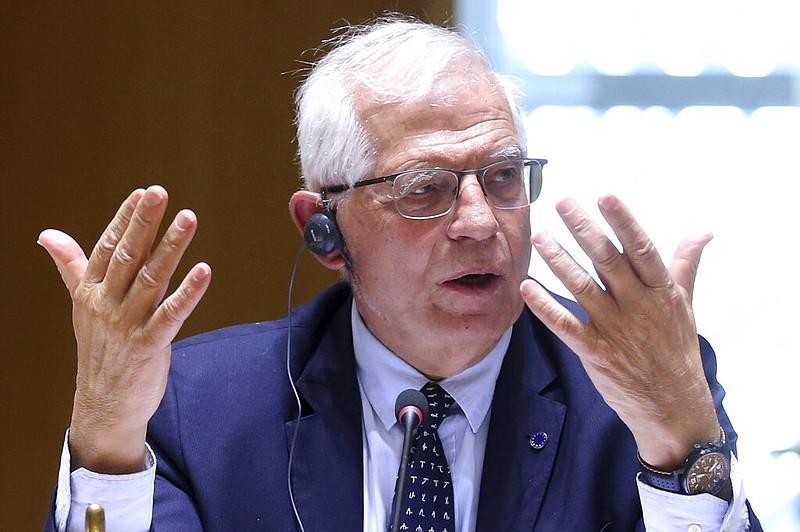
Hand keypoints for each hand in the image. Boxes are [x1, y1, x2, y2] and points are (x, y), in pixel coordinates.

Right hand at [38, 186, 210, 473]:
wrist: (104, 405)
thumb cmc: (99, 350)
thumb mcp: (82, 306)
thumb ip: (72, 266)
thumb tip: (47, 234)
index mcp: (90, 292)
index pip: (106, 247)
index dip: (124, 220)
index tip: (141, 193)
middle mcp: (106, 304)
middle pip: (127, 256)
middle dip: (144, 222)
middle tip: (159, 192)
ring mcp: (127, 325)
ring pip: (152, 278)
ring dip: (171, 247)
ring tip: (187, 218)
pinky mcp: (149, 346)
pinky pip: (172, 315)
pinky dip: (188, 293)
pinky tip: (204, 270)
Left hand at [520, 195, 718, 468]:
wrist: (674, 408)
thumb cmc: (676, 352)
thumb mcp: (686, 306)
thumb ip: (685, 266)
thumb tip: (702, 233)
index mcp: (661, 292)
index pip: (641, 249)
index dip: (623, 222)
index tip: (606, 196)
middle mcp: (638, 307)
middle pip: (607, 261)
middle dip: (584, 230)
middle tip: (562, 204)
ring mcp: (616, 330)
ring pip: (582, 288)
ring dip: (559, 261)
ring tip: (540, 237)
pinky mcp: (596, 353)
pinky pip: (566, 326)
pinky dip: (546, 307)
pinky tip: (527, 287)